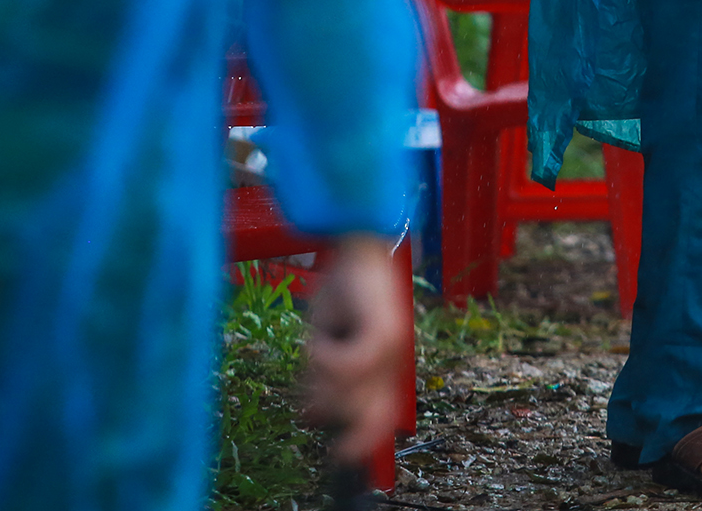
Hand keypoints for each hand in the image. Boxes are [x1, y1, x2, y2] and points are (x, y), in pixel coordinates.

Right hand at [302, 234, 407, 462]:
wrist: (360, 248)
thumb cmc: (344, 290)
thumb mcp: (329, 339)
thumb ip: (325, 376)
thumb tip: (311, 415)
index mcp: (383, 367)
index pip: (380, 419)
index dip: (360, 442)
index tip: (336, 454)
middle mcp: (393, 363)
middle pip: (363, 414)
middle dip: (330, 410)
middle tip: (309, 397)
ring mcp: (391, 350)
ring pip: (349, 393)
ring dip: (321, 377)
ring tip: (317, 347)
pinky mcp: (383, 334)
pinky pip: (347, 367)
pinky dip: (324, 357)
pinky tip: (319, 337)